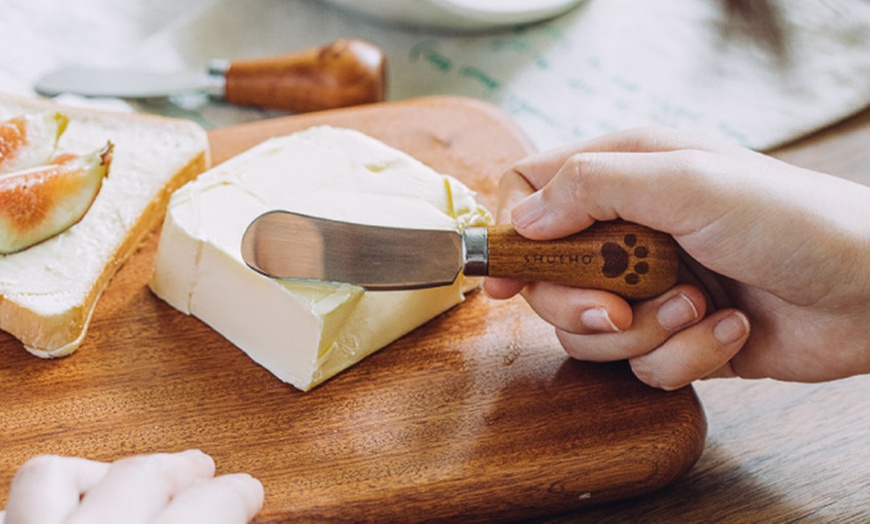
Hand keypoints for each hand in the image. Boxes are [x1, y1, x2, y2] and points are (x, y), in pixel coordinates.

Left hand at [0, 450, 262, 523]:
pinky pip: (15, 504)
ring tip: (129, 478)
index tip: (247, 492)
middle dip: (180, 470)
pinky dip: (49, 496)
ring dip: (102, 472)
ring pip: (55, 478)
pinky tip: (70, 509)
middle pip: (142, 478)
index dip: (238, 494)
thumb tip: (229, 516)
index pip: (211, 505)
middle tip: (202, 471)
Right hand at [483, 127, 869, 389]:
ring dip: (643, 330)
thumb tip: (520, 220)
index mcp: (623, 174)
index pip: (528, 196)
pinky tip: (728, 327)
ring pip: (588, 331)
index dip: (509, 238)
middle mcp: (626, 230)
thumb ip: (592, 188)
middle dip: (578, 304)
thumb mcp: (686, 182)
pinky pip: (641, 364)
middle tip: (619, 305)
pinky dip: (686, 355)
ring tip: (699, 305)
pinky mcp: (674, 335)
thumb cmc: (791, 219)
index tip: (509, 279)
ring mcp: (648, 285)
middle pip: (546, 279)